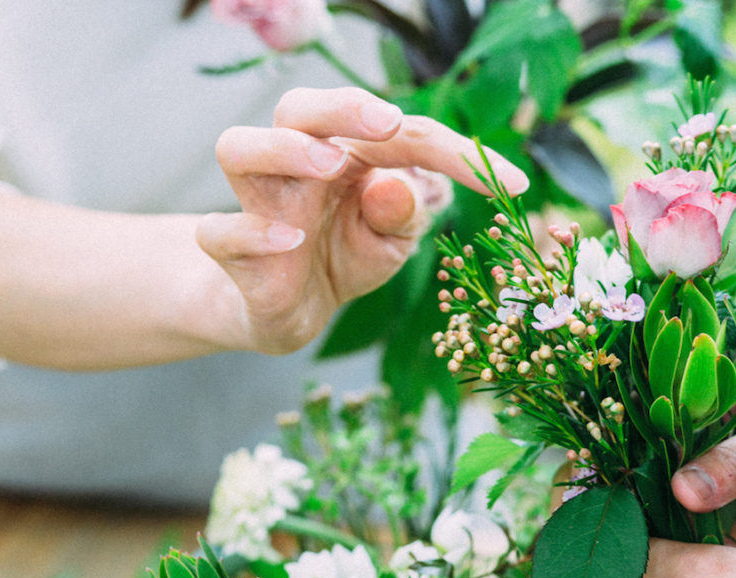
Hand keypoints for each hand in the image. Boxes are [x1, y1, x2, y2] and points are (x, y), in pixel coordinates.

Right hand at [196, 86, 529, 353]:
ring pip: (238, 148)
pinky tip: (290, 245)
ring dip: (285, 149)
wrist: (292, 313)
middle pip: (298, 108)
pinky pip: (221, 231)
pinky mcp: (234, 250)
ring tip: (329, 165)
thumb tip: (395, 186)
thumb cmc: (342, 258)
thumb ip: (403, 214)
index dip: (457, 152)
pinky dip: (251, 233)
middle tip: (386, 122)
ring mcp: (261, 206)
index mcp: (347, 155)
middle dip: (342, 106)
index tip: (514, 185)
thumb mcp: (391, 241)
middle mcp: (299, 166)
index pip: (399, 133)